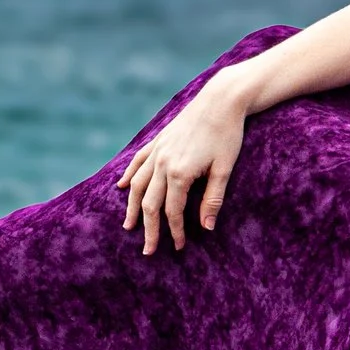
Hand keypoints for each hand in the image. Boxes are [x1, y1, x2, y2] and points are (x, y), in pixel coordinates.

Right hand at [118, 72, 251, 253]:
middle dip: (149, 229)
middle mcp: (163, 163)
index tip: (179, 247)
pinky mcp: (159, 140)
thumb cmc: (227, 134)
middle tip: (148, 250)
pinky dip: (129, 174)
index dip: (175, 231)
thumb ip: (213, 199)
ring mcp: (158, 150)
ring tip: (129, 225)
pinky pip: (138, 160)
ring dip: (132, 207)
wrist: (221, 99)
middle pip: (150, 203)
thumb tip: (207, 228)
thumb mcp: (224, 169)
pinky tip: (122, 186)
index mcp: (179, 173)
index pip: (172, 211)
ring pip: (138, 184)